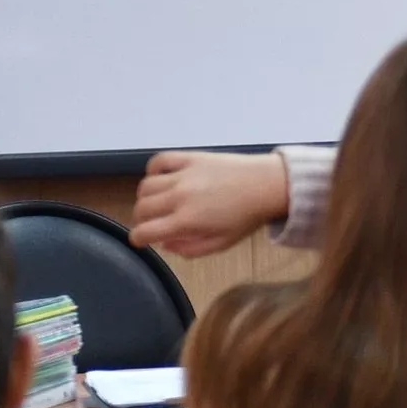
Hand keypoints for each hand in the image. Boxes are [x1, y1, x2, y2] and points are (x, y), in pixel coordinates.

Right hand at [129, 150, 290, 257]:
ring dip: (145, 197)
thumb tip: (165, 244)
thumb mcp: (222, 243)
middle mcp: (180, 197)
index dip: (137, 239)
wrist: (268, 185)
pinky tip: (161, 178)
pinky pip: (159, 161)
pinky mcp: (190, 158)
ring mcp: (183, 175)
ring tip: (158, 202)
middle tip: (152, 222)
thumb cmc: (247, 217)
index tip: (140, 240)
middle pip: (141, 208)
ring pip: (145, 186)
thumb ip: (191, 249)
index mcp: (187, 221)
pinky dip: (153, 170)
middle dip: (141, 219)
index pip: (145, 231)